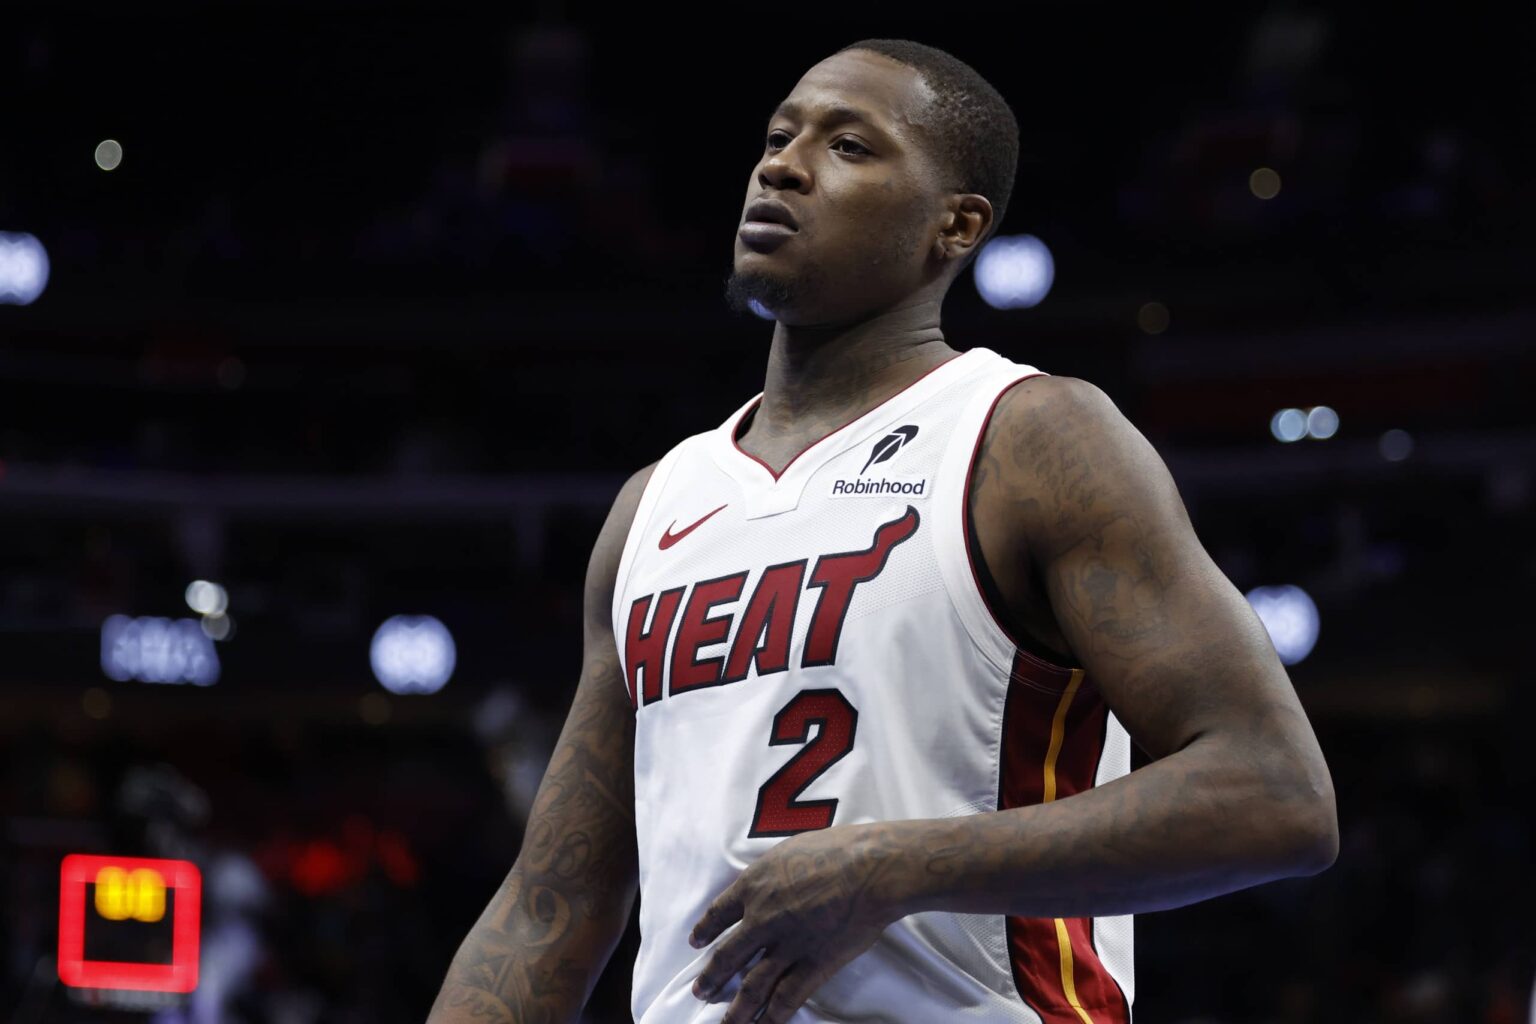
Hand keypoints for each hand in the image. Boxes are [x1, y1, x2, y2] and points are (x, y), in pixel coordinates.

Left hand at [688, 823, 911, 1023]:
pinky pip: (787, 996)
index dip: (705, 929)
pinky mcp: (814, 964)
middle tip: (700, 992)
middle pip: (727, 956)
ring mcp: (786, 945)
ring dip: (737, 1008)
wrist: (868, 869)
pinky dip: (773, 1015)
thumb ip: (772, 871)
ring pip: (752, 985)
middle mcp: (761, 919)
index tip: (696, 942)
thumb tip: (768, 879)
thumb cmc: (836, 848)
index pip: (719, 913)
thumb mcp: (789, 849)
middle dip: (712, 977)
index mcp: (753, 885)